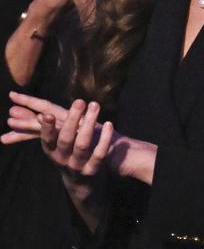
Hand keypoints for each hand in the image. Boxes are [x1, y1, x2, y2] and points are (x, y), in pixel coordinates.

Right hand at [2, 91, 156, 185]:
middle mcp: (63, 158)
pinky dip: (105, 138)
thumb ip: (38, 128)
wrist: (83, 185)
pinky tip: (109, 123)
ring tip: (95, 104)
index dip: (46, 129)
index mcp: (52, 151)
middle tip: (79, 101)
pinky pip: (100, 153)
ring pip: (83, 144)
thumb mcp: (53, 144)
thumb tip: (12, 112)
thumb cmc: (68, 155)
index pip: (47, 139)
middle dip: (72, 119)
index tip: (47, 114)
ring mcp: (78, 165)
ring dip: (89, 123)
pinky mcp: (94, 169)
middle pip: (66, 139)